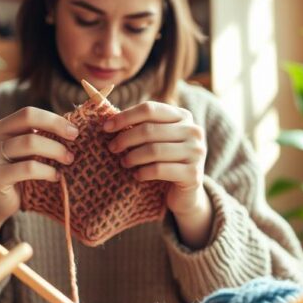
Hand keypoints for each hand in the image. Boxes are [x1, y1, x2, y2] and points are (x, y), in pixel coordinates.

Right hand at [0, 107, 78, 236]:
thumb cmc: (18, 175)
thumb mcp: (26, 153)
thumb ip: (39, 138)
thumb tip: (72, 128)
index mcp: (0, 127)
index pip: (28, 114)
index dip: (53, 120)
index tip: (74, 131)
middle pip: (28, 122)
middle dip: (56, 131)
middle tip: (73, 146)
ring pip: (29, 143)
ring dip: (55, 151)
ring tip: (68, 161)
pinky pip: (28, 168)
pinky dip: (47, 171)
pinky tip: (56, 176)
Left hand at [104, 101, 208, 216]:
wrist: (186, 193)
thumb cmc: (165, 161)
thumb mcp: (157, 139)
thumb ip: (142, 127)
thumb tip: (109, 121)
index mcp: (183, 116)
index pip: (150, 109)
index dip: (125, 116)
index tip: (106, 127)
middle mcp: (194, 131)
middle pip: (149, 130)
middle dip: (125, 138)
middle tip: (112, 147)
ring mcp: (196, 153)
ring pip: (154, 150)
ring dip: (132, 157)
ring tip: (124, 162)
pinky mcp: (193, 174)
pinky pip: (159, 170)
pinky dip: (143, 172)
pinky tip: (137, 175)